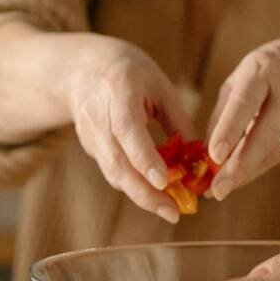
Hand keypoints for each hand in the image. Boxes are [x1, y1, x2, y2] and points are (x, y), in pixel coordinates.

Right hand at [62, 34, 196, 222]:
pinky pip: (113, 171)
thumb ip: (178, 119)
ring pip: (113, 172)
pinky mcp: (89, 148)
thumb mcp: (159, 85)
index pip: (127, 129)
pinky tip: (155, 194)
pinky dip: (133, 185)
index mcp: (119, 91)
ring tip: (170, 210)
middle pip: (117, 162)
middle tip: (173, 212)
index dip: (144, 158)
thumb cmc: (130, 72)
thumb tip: (198, 154)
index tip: (164, 182)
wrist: (81, 68)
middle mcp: (98, 116)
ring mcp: (89, 135)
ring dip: (140, 195)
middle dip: (145, 193)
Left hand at [205, 37, 279, 199]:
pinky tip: (236, 180)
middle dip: (240, 164)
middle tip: (217, 189)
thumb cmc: (271, 71)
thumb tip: (203, 151)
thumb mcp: (245, 76)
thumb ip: (224, 110)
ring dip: (245, 173)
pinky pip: (277, 155)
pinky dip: (255, 169)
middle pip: (265, 133)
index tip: (213, 155)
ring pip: (272, 150)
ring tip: (219, 190)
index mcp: (264, 71)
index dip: (230, 129)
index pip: (246, 102)